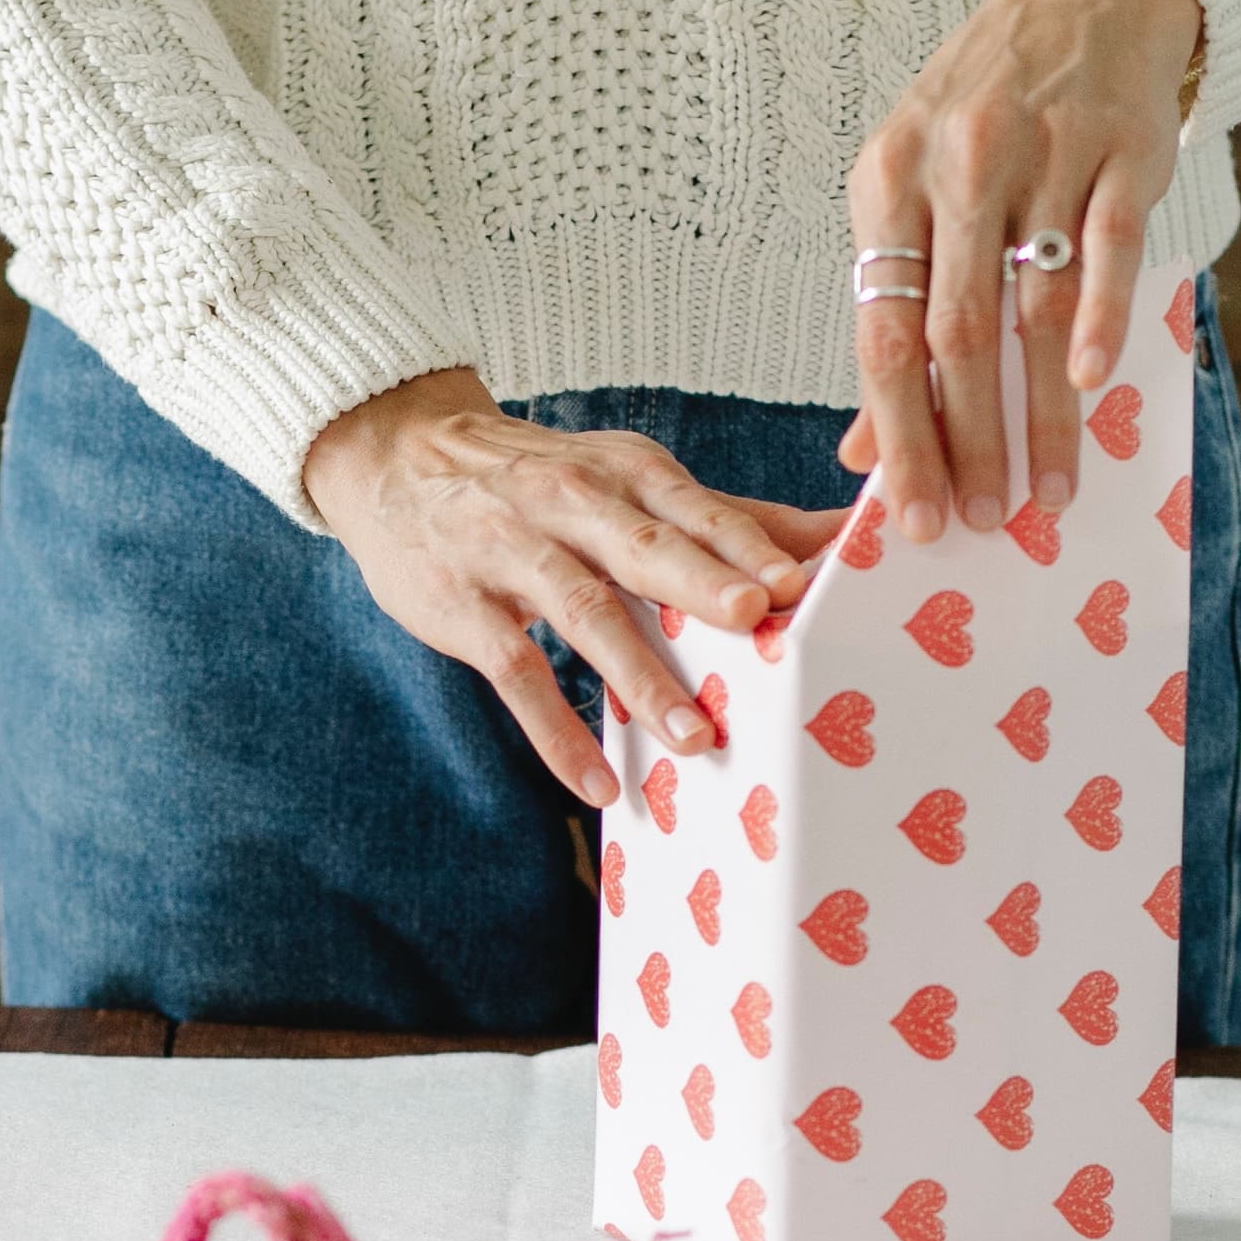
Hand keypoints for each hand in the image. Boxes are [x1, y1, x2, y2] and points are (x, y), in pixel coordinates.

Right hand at [305, 369, 844, 807]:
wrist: (400, 457)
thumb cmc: (542, 479)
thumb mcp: (629, 480)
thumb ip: (728, 517)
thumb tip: (839, 537)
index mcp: (627, 474)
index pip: (693, 509)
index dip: (742, 543)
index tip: (795, 582)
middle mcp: (573, 504)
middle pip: (644, 548)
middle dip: (700, 584)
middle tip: (754, 621)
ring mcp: (513, 553)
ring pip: (584, 614)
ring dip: (640, 677)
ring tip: (696, 738)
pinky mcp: (466, 608)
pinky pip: (516, 673)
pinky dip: (555, 733)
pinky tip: (597, 783)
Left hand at [845, 0, 1205, 540]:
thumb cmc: (992, 110)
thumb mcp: (917, 188)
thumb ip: (895, 312)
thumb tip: (861, 447)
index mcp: (887, 182)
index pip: (882, 334)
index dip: (897, 435)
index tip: (912, 517)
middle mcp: (955, 165)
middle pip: (952, 333)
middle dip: (966, 442)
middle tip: (982, 520)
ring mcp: (1042, 152)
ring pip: (1032, 306)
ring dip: (1042, 411)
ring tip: (1049, 488)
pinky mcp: (1120, 146)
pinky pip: (1106, 247)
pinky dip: (1099, 319)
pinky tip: (1093, 383)